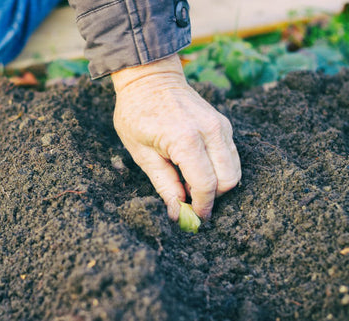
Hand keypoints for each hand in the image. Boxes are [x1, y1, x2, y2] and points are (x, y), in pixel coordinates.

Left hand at [111, 54, 240, 220]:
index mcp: (186, 139)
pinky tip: (197, 169)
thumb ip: (164, 184)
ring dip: (218, 184)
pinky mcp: (223, 123)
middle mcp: (210, 131)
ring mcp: (220, 125)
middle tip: (191, 201)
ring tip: (192, 185)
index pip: (206, 185)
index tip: (194, 219)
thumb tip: (178, 212)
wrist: (149, 77)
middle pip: (229, 180)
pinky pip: (231, 155)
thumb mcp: (141, 153)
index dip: (201, 207)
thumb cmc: (137, 113)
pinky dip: (220, 169)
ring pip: (234, 169)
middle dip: (213, 197)